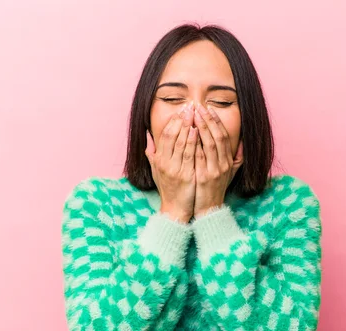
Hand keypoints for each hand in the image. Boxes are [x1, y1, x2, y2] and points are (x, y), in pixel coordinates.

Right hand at [145, 101, 197, 222]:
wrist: (175, 208)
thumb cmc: (168, 189)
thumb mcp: (156, 171)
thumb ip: (152, 154)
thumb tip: (149, 139)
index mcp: (158, 159)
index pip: (165, 134)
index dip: (173, 120)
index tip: (182, 109)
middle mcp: (164, 163)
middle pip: (172, 135)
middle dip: (181, 119)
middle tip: (190, 106)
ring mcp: (174, 169)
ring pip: (180, 142)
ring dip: (188, 126)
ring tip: (195, 113)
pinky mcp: (185, 175)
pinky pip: (189, 155)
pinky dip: (192, 142)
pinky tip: (197, 131)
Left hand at [193, 103, 243, 217]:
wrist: (209, 209)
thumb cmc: (217, 189)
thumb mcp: (231, 173)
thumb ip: (237, 157)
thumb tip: (241, 142)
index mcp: (228, 161)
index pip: (223, 136)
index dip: (216, 121)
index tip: (208, 108)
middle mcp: (223, 165)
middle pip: (216, 137)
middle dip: (207, 120)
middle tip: (198, 107)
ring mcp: (214, 171)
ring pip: (208, 145)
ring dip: (200, 128)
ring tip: (192, 116)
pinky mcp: (203, 177)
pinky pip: (198, 157)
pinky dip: (194, 144)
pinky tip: (188, 134)